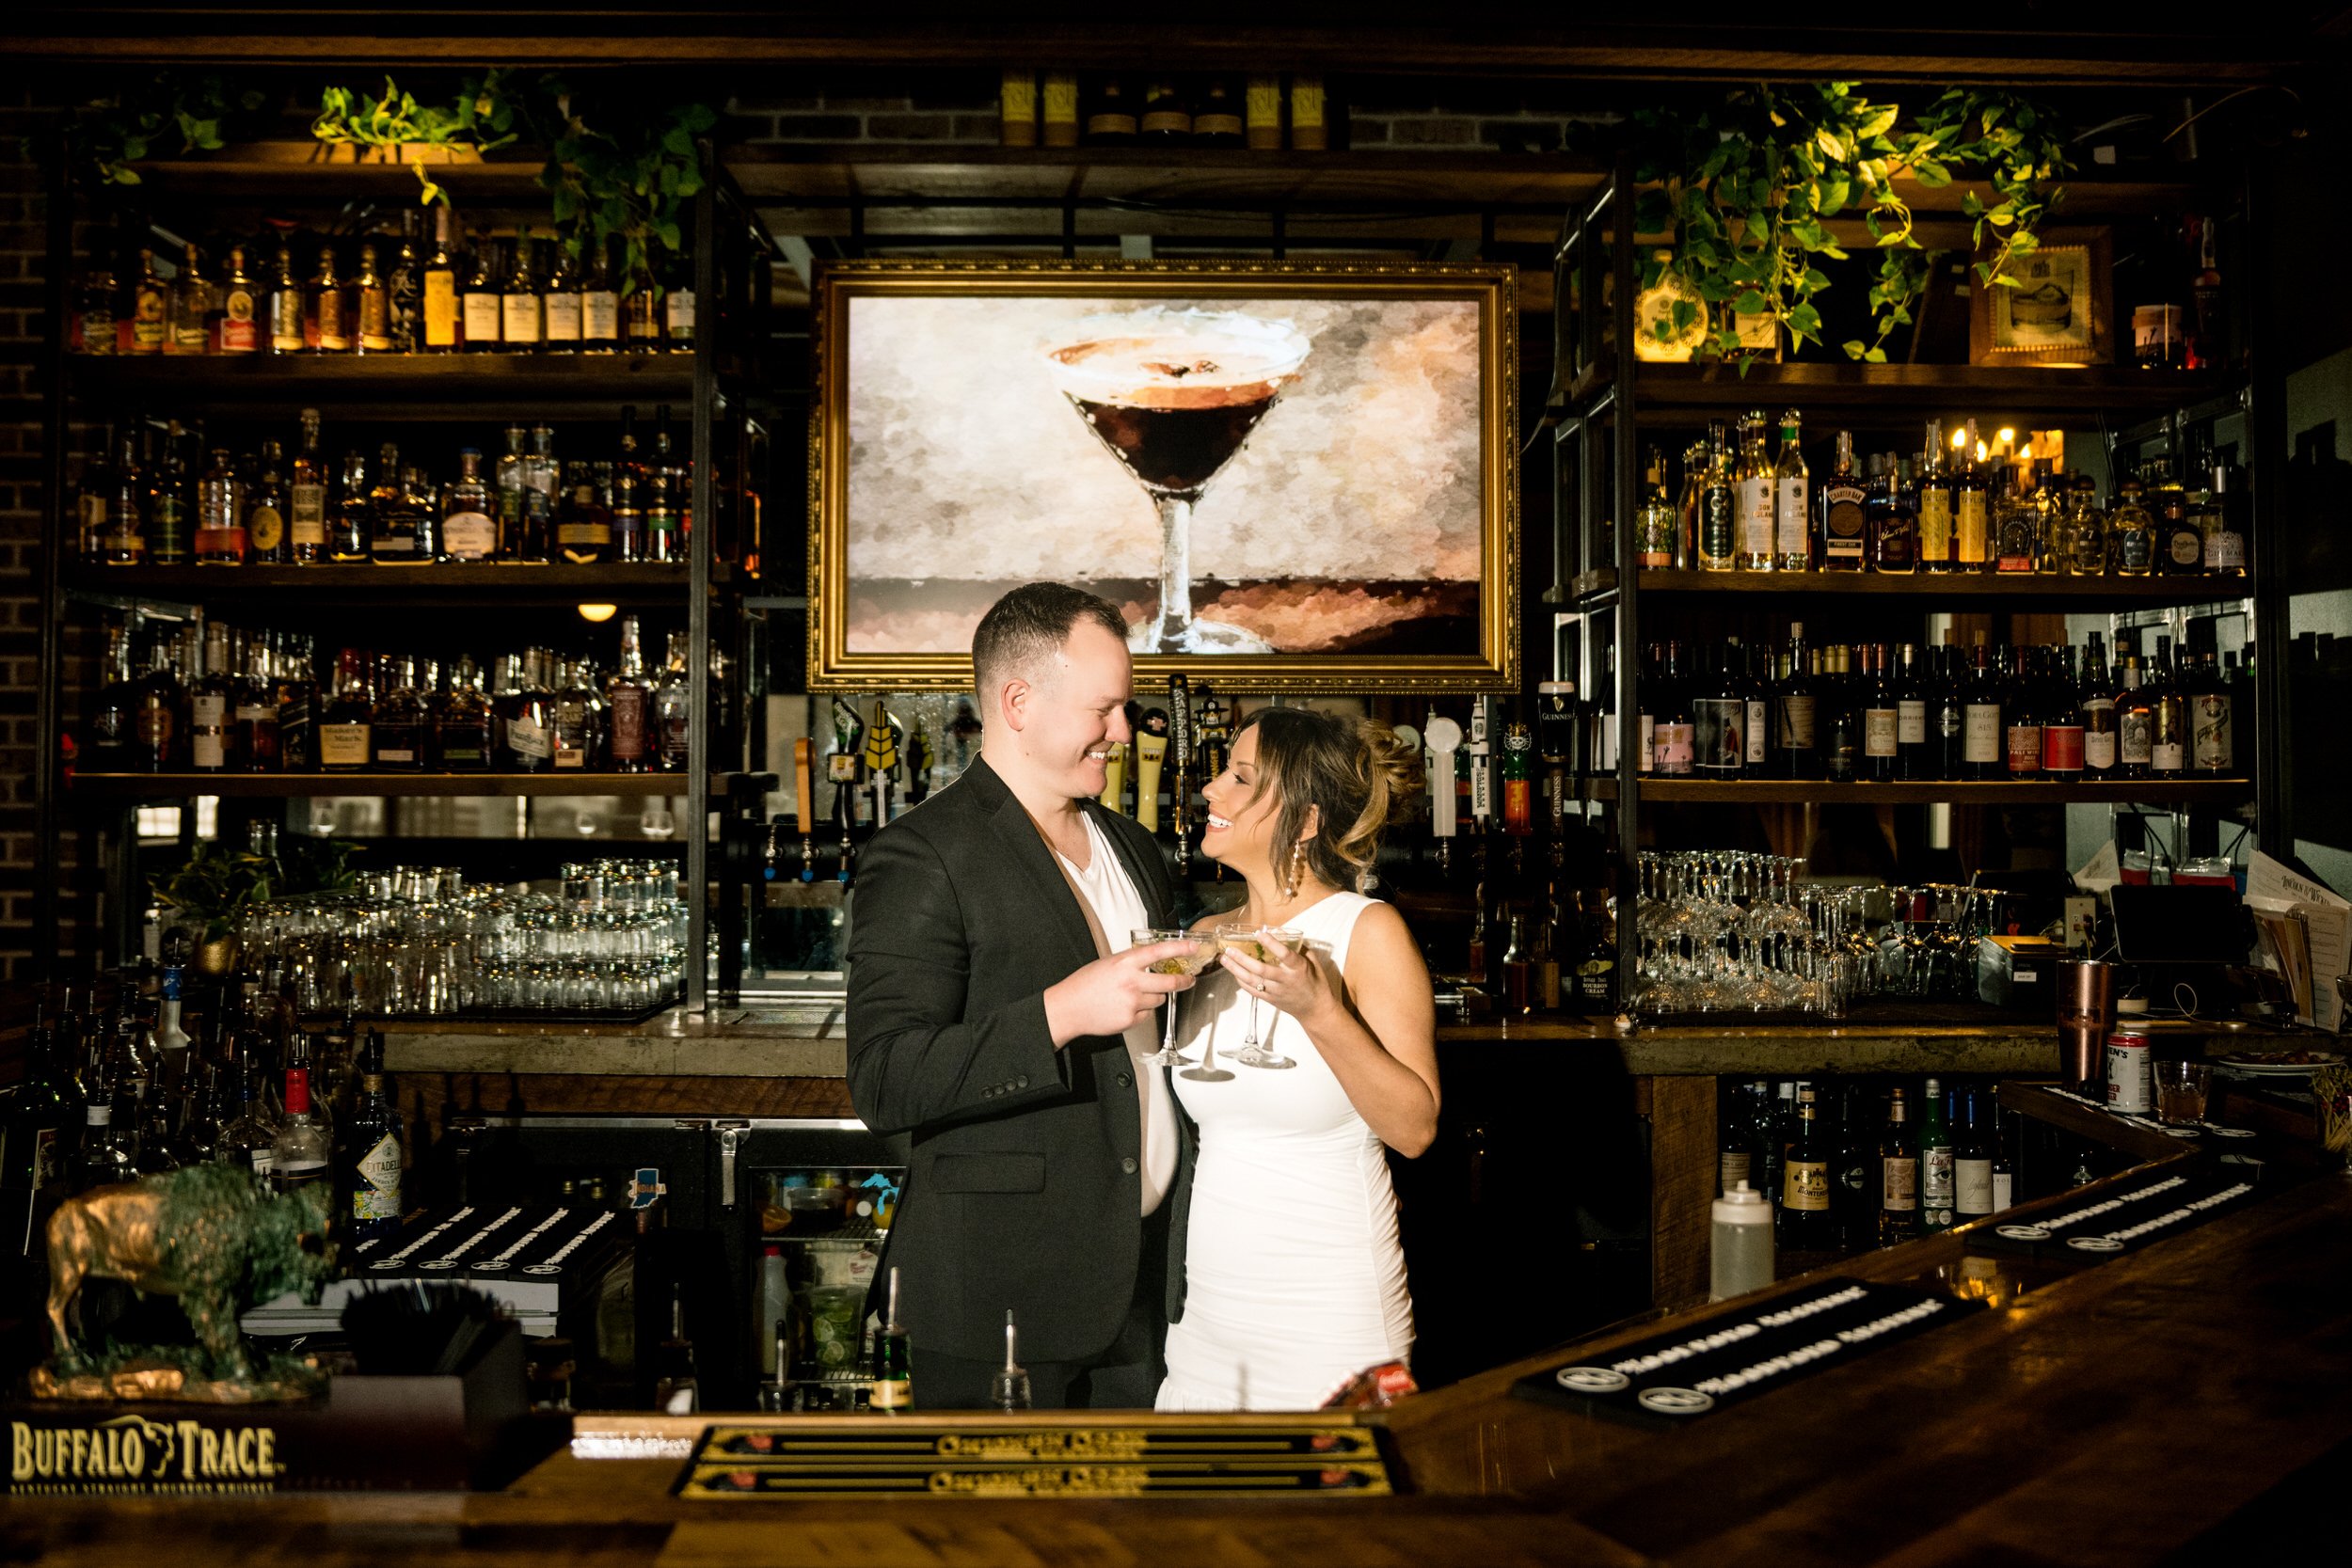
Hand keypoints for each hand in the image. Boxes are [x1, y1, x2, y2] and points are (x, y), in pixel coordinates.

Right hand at [1044, 940, 1199, 1046]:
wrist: (1069, 1008)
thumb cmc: (1086, 984)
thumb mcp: (1108, 963)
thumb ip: (1131, 963)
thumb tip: (1152, 963)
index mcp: (1125, 962)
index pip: (1159, 952)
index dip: (1180, 949)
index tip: (1193, 948)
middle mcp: (1132, 981)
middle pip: (1170, 982)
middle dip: (1185, 981)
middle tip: (1190, 979)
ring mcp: (1132, 1002)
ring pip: (1159, 999)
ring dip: (1155, 996)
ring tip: (1135, 995)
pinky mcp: (1131, 1019)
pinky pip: (1147, 1014)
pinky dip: (1142, 1011)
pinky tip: (1126, 1008)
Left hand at [1220, 930, 1334, 1026]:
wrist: (1316, 1010)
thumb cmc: (1316, 984)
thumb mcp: (1314, 963)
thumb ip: (1301, 950)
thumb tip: (1287, 936)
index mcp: (1298, 968)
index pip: (1284, 954)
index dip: (1271, 943)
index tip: (1259, 933)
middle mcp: (1286, 980)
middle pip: (1261, 969)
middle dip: (1243, 959)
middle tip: (1230, 949)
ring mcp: (1276, 991)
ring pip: (1253, 981)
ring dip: (1236, 969)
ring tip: (1225, 959)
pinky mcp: (1270, 1000)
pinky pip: (1253, 991)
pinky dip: (1241, 982)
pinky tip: (1233, 973)